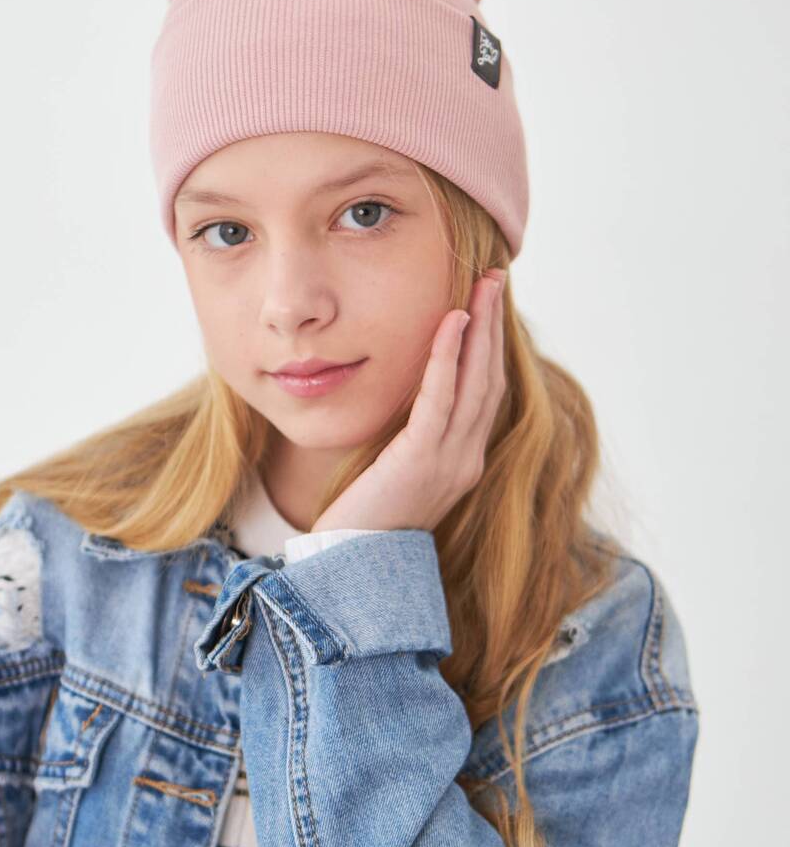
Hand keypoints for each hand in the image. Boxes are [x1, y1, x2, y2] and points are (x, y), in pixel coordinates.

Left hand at [309, 268, 506, 534]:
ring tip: (484, 287)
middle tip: (497, 279)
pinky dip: (448, 358)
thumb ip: (411, 433)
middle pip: (490, 379)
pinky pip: (440, 399)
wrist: (349, 566)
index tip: (490, 304)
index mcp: (464, 460)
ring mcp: (450, 461)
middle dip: (495, 325)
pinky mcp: (422, 460)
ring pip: (475, 382)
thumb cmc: (364, 516)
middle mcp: (467, 459)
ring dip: (481, 329)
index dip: (492, 346)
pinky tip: (451, 322)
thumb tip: (412, 392)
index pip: (486, 392)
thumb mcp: (396, 468)